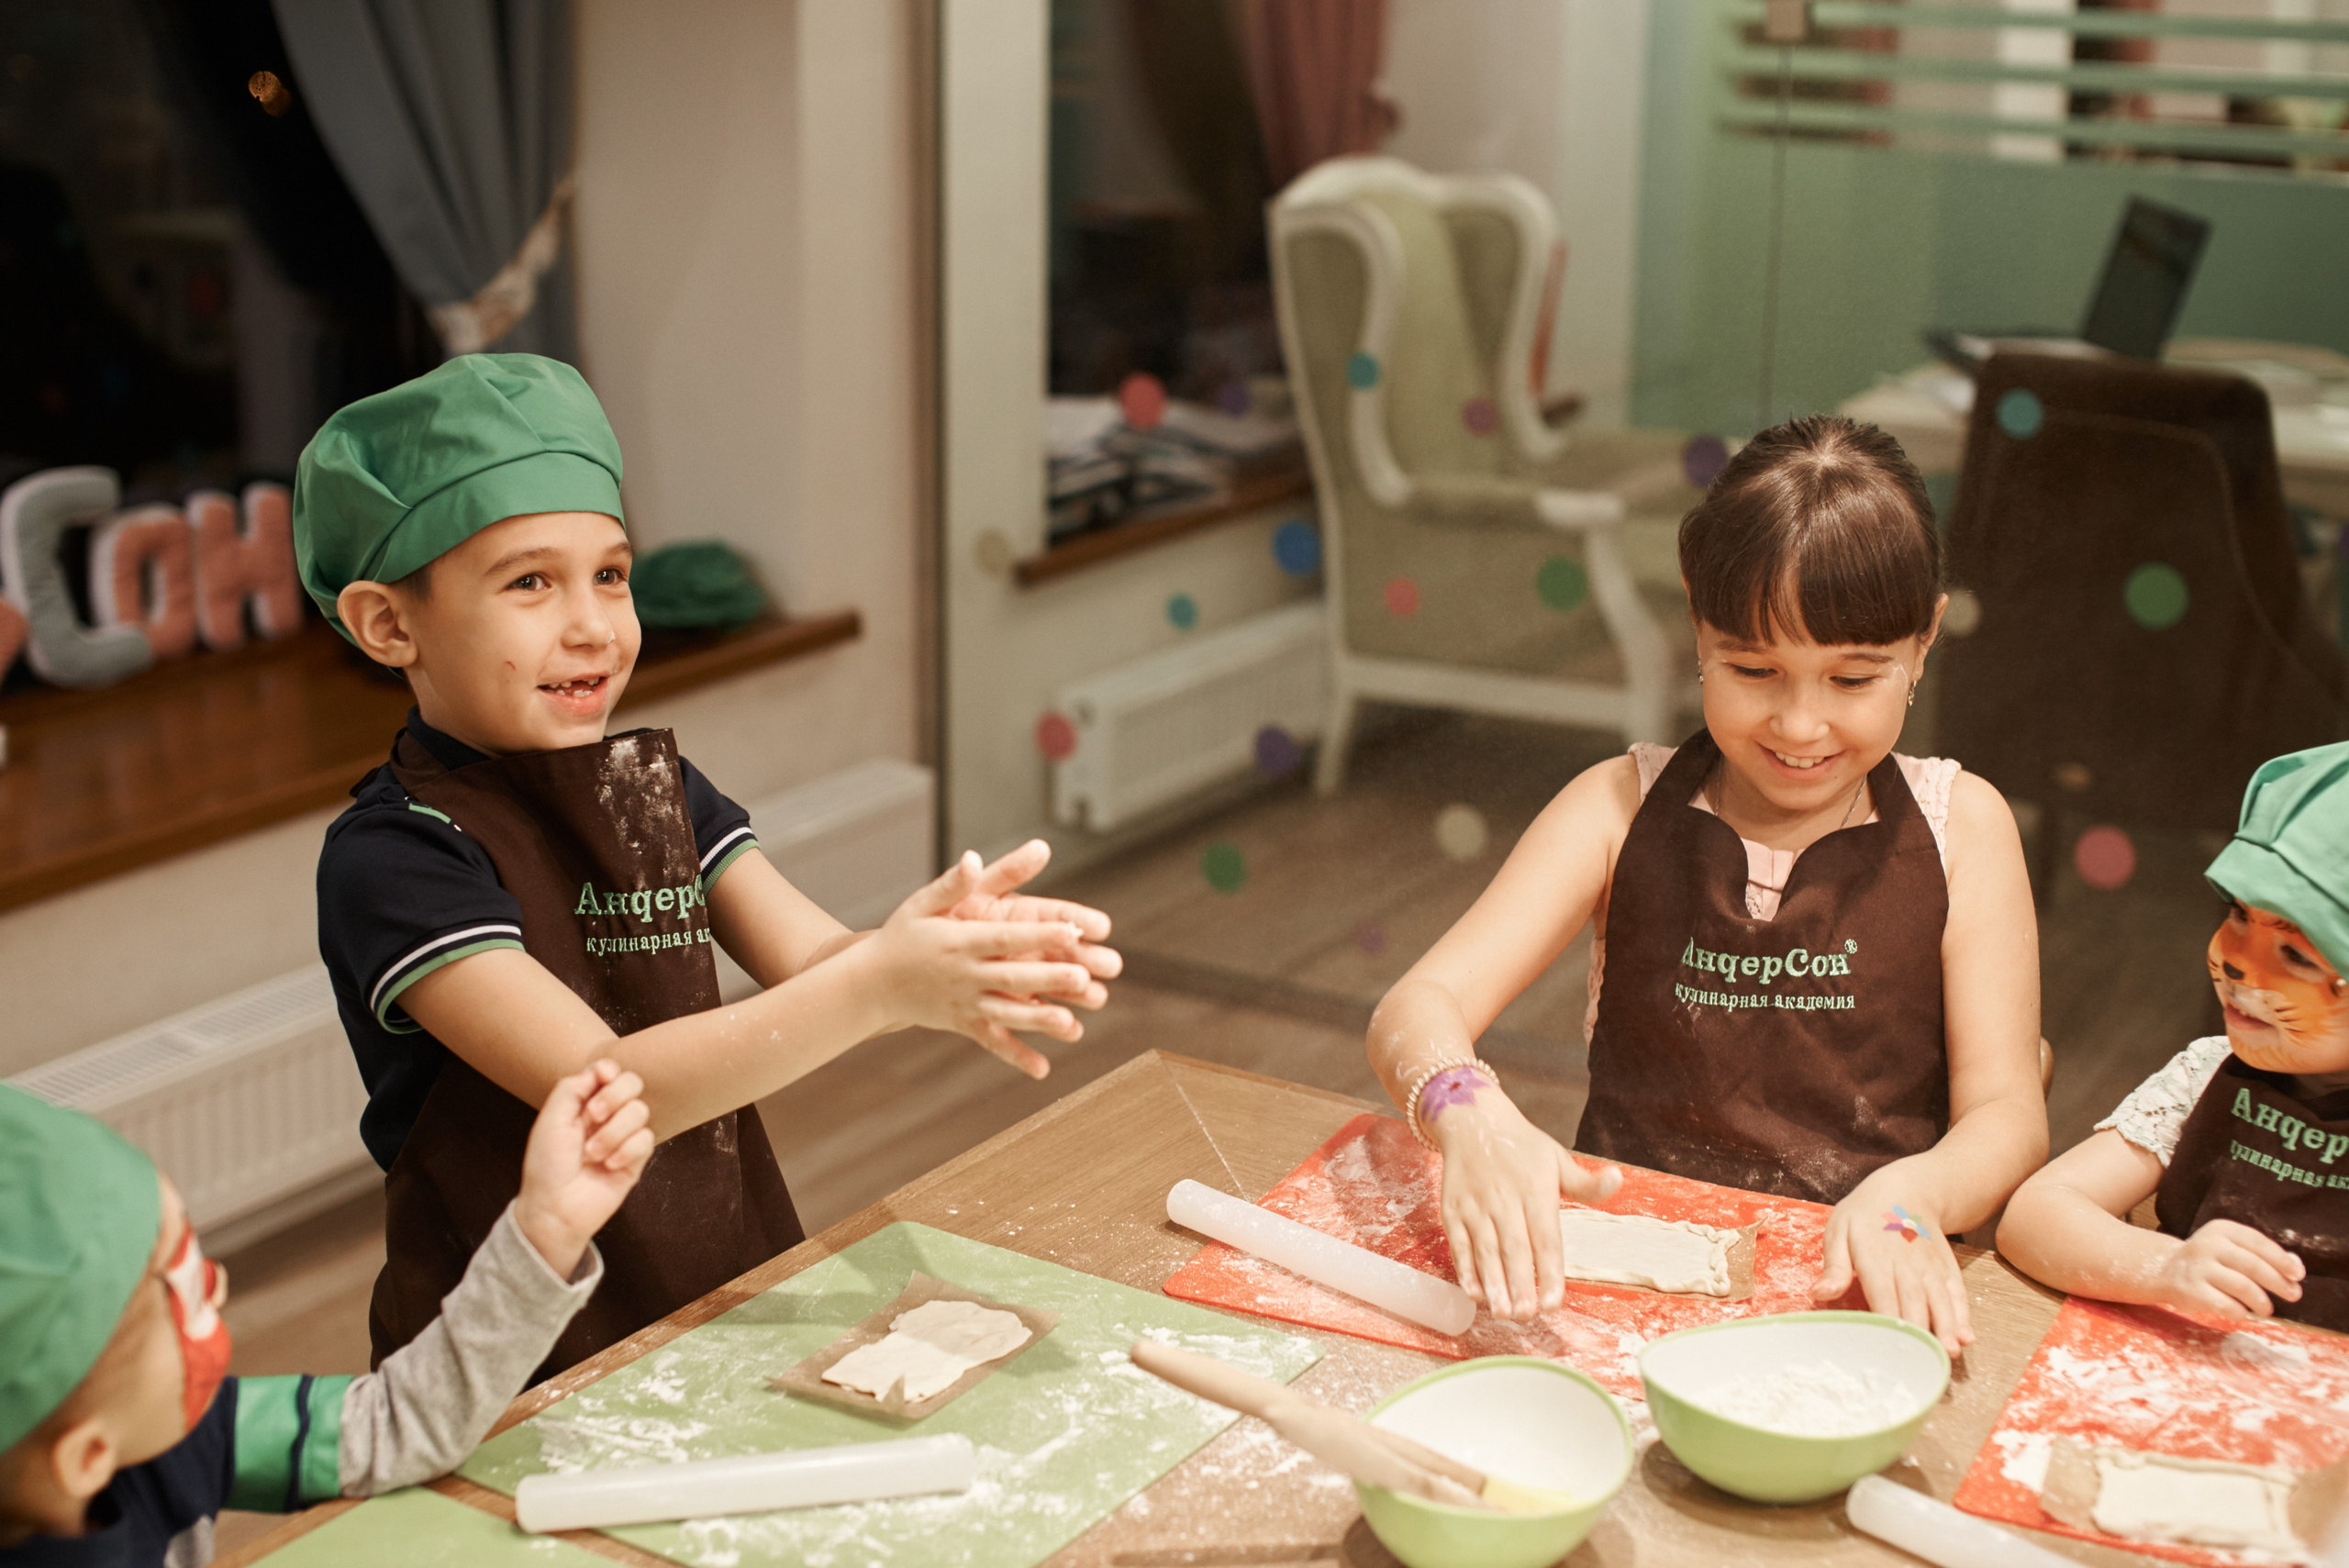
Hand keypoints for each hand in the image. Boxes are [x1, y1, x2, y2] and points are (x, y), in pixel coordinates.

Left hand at [514, 1059, 654, 1278]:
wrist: (556, 1208)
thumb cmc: (547, 1165)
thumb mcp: (550, 1119)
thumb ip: (572, 1087)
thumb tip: (602, 1069)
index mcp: (583, 1103)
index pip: (609, 1072)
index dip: (609, 1070)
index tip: (602, 1078)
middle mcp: (606, 1116)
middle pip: (632, 1083)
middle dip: (615, 1096)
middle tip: (594, 1116)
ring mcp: (623, 1136)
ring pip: (640, 1112)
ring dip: (614, 1132)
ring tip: (593, 1154)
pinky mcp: (636, 1159)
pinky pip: (646, 1140)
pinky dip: (626, 1151)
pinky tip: (608, 1166)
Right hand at [863, 852, 1100, 1078]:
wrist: (869, 983)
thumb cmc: (901, 936)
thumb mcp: (921, 904)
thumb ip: (953, 885)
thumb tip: (974, 858)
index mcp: (958, 942)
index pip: (1003, 937)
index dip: (1036, 934)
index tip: (1071, 930)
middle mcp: (963, 975)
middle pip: (1010, 977)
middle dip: (1046, 978)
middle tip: (1084, 976)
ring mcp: (963, 1003)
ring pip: (1005, 1013)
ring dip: (1037, 1020)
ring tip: (1071, 1024)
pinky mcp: (961, 1024)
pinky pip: (990, 1041)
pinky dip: (1014, 1056)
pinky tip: (1042, 1070)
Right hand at [1431, 1089, 1621, 1320]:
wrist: (1472, 1121)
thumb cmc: (1522, 1147)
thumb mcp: (1557, 1159)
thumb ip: (1586, 1183)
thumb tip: (1618, 1179)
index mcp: (1535, 1189)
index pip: (1545, 1238)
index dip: (1548, 1271)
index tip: (1552, 1303)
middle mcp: (1505, 1199)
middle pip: (1514, 1248)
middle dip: (1519, 1284)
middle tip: (1526, 1316)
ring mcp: (1475, 1206)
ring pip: (1485, 1250)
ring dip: (1493, 1283)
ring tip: (1502, 1313)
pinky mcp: (1452, 1210)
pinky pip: (1458, 1244)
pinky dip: (1465, 1269)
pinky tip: (1474, 1293)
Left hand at [1815, 1167, 1971, 1353]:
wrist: (1904, 1191)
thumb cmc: (1864, 1217)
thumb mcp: (1839, 1232)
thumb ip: (1834, 1266)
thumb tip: (1820, 1294)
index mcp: (1875, 1257)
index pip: (1882, 1293)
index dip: (1888, 1319)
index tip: (1888, 1347)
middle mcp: (1907, 1264)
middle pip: (1915, 1301)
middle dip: (1919, 1332)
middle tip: (1921, 1363)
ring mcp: (1931, 1267)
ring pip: (1940, 1300)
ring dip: (1946, 1327)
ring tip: (1950, 1353)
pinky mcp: (1947, 1269)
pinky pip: (1957, 1294)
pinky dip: (1963, 1315)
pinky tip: (1967, 1336)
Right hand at [2152, 1219, 2304, 1319]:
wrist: (2165, 1270)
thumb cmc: (2209, 1260)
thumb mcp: (2231, 1247)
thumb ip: (2262, 1254)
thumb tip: (2296, 1265)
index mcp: (2221, 1230)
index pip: (2258, 1242)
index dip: (2282, 1259)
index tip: (2298, 1275)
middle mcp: (2208, 1245)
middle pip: (2253, 1265)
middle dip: (2278, 1283)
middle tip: (2293, 1295)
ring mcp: (2198, 1268)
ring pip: (2242, 1287)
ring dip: (2262, 1301)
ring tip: (2267, 1309)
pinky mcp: (2191, 1291)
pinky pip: (2226, 1305)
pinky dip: (2241, 1312)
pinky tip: (2243, 1312)